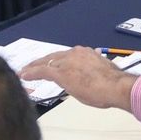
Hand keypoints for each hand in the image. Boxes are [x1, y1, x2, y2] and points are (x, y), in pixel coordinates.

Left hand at [20, 46, 136, 109]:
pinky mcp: (60, 73)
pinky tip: (24, 75)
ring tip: (26, 71)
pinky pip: (42, 71)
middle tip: (33, 66)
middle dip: (43, 62)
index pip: (66, 56)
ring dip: (35, 67)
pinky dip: (32, 72)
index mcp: (86, 53)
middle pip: (54, 57)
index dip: (56, 61)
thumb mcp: (101, 74)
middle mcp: (75, 53)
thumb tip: (88, 78)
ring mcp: (67, 62)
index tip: (52, 65)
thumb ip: (91, 73)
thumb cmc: (113, 85)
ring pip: (46, 62)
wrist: (115, 86)